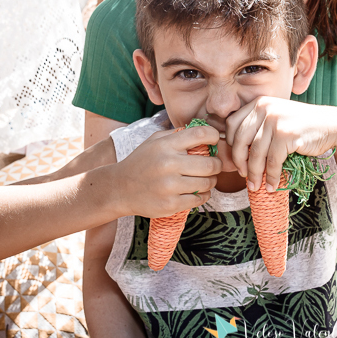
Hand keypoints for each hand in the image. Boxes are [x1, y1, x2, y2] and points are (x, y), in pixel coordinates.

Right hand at [113, 125, 230, 217]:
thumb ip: (177, 134)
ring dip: (211, 181)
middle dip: (217, 165)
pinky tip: (198, 191)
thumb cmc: (141, 162)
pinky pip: (199, 199)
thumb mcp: (154, 141)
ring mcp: (169, 186)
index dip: (213, 136)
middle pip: (210, 164)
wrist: (119, 189)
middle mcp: (169, 164)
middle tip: (214, 166)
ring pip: (207, 183)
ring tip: (206, 179)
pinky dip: (203, 195)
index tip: (214, 142)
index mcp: (166, 145)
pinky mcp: (170, 205)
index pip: (200, 134)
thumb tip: (204, 132)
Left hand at [225, 97, 335, 191]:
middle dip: (240, 162)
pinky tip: (272, 185)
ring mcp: (275, 120)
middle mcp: (264, 108)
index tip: (238, 160)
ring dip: (255, 174)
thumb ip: (258, 127)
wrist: (330, 124)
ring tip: (255, 186)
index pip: (232, 125)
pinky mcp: (286, 134)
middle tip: (243, 175)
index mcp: (259, 102)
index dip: (232, 145)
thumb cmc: (302, 125)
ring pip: (256, 153)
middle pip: (240, 140)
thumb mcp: (276, 117)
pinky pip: (272, 161)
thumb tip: (238, 153)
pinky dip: (271, 176)